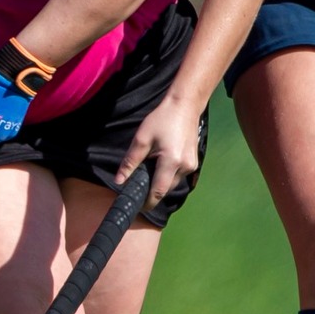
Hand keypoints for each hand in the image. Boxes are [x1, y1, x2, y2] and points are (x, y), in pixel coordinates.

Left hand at [116, 92, 208, 208]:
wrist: (184, 106)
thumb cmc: (162, 119)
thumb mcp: (141, 139)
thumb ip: (130, 162)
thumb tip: (119, 180)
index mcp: (171, 161)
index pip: (158, 191)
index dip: (148, 202)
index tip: (138, 206)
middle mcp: (185, 167)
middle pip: (166, 189)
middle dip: (153, 191)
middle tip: (139, 185)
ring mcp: (192, 165)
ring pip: (173, 183)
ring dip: (161, 182)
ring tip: (150, 170)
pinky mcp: (194, 162)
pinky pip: (179, 175)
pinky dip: (168, 175)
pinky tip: (161, 164)